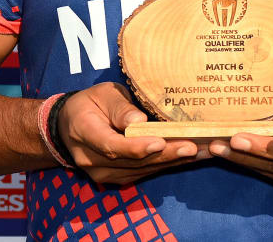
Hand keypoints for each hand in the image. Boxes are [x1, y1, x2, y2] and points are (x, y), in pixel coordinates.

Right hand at [56, 82, 204, 185]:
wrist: (69, 127)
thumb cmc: (90, 104)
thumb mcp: (102, 94)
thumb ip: (119, 108)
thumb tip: (138, 121)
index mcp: (84, 133)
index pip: (111, 145)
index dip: (136, 147)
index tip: (159, 142)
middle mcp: (92, 160)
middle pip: (132, 161)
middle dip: (165, 155)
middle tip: (194, 147)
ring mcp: (104, 173)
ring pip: (142, 169)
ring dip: (173, 161)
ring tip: (203, 152)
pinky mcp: (118, 178)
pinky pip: (144, 172)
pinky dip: (168, 164)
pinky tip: (191, 157)